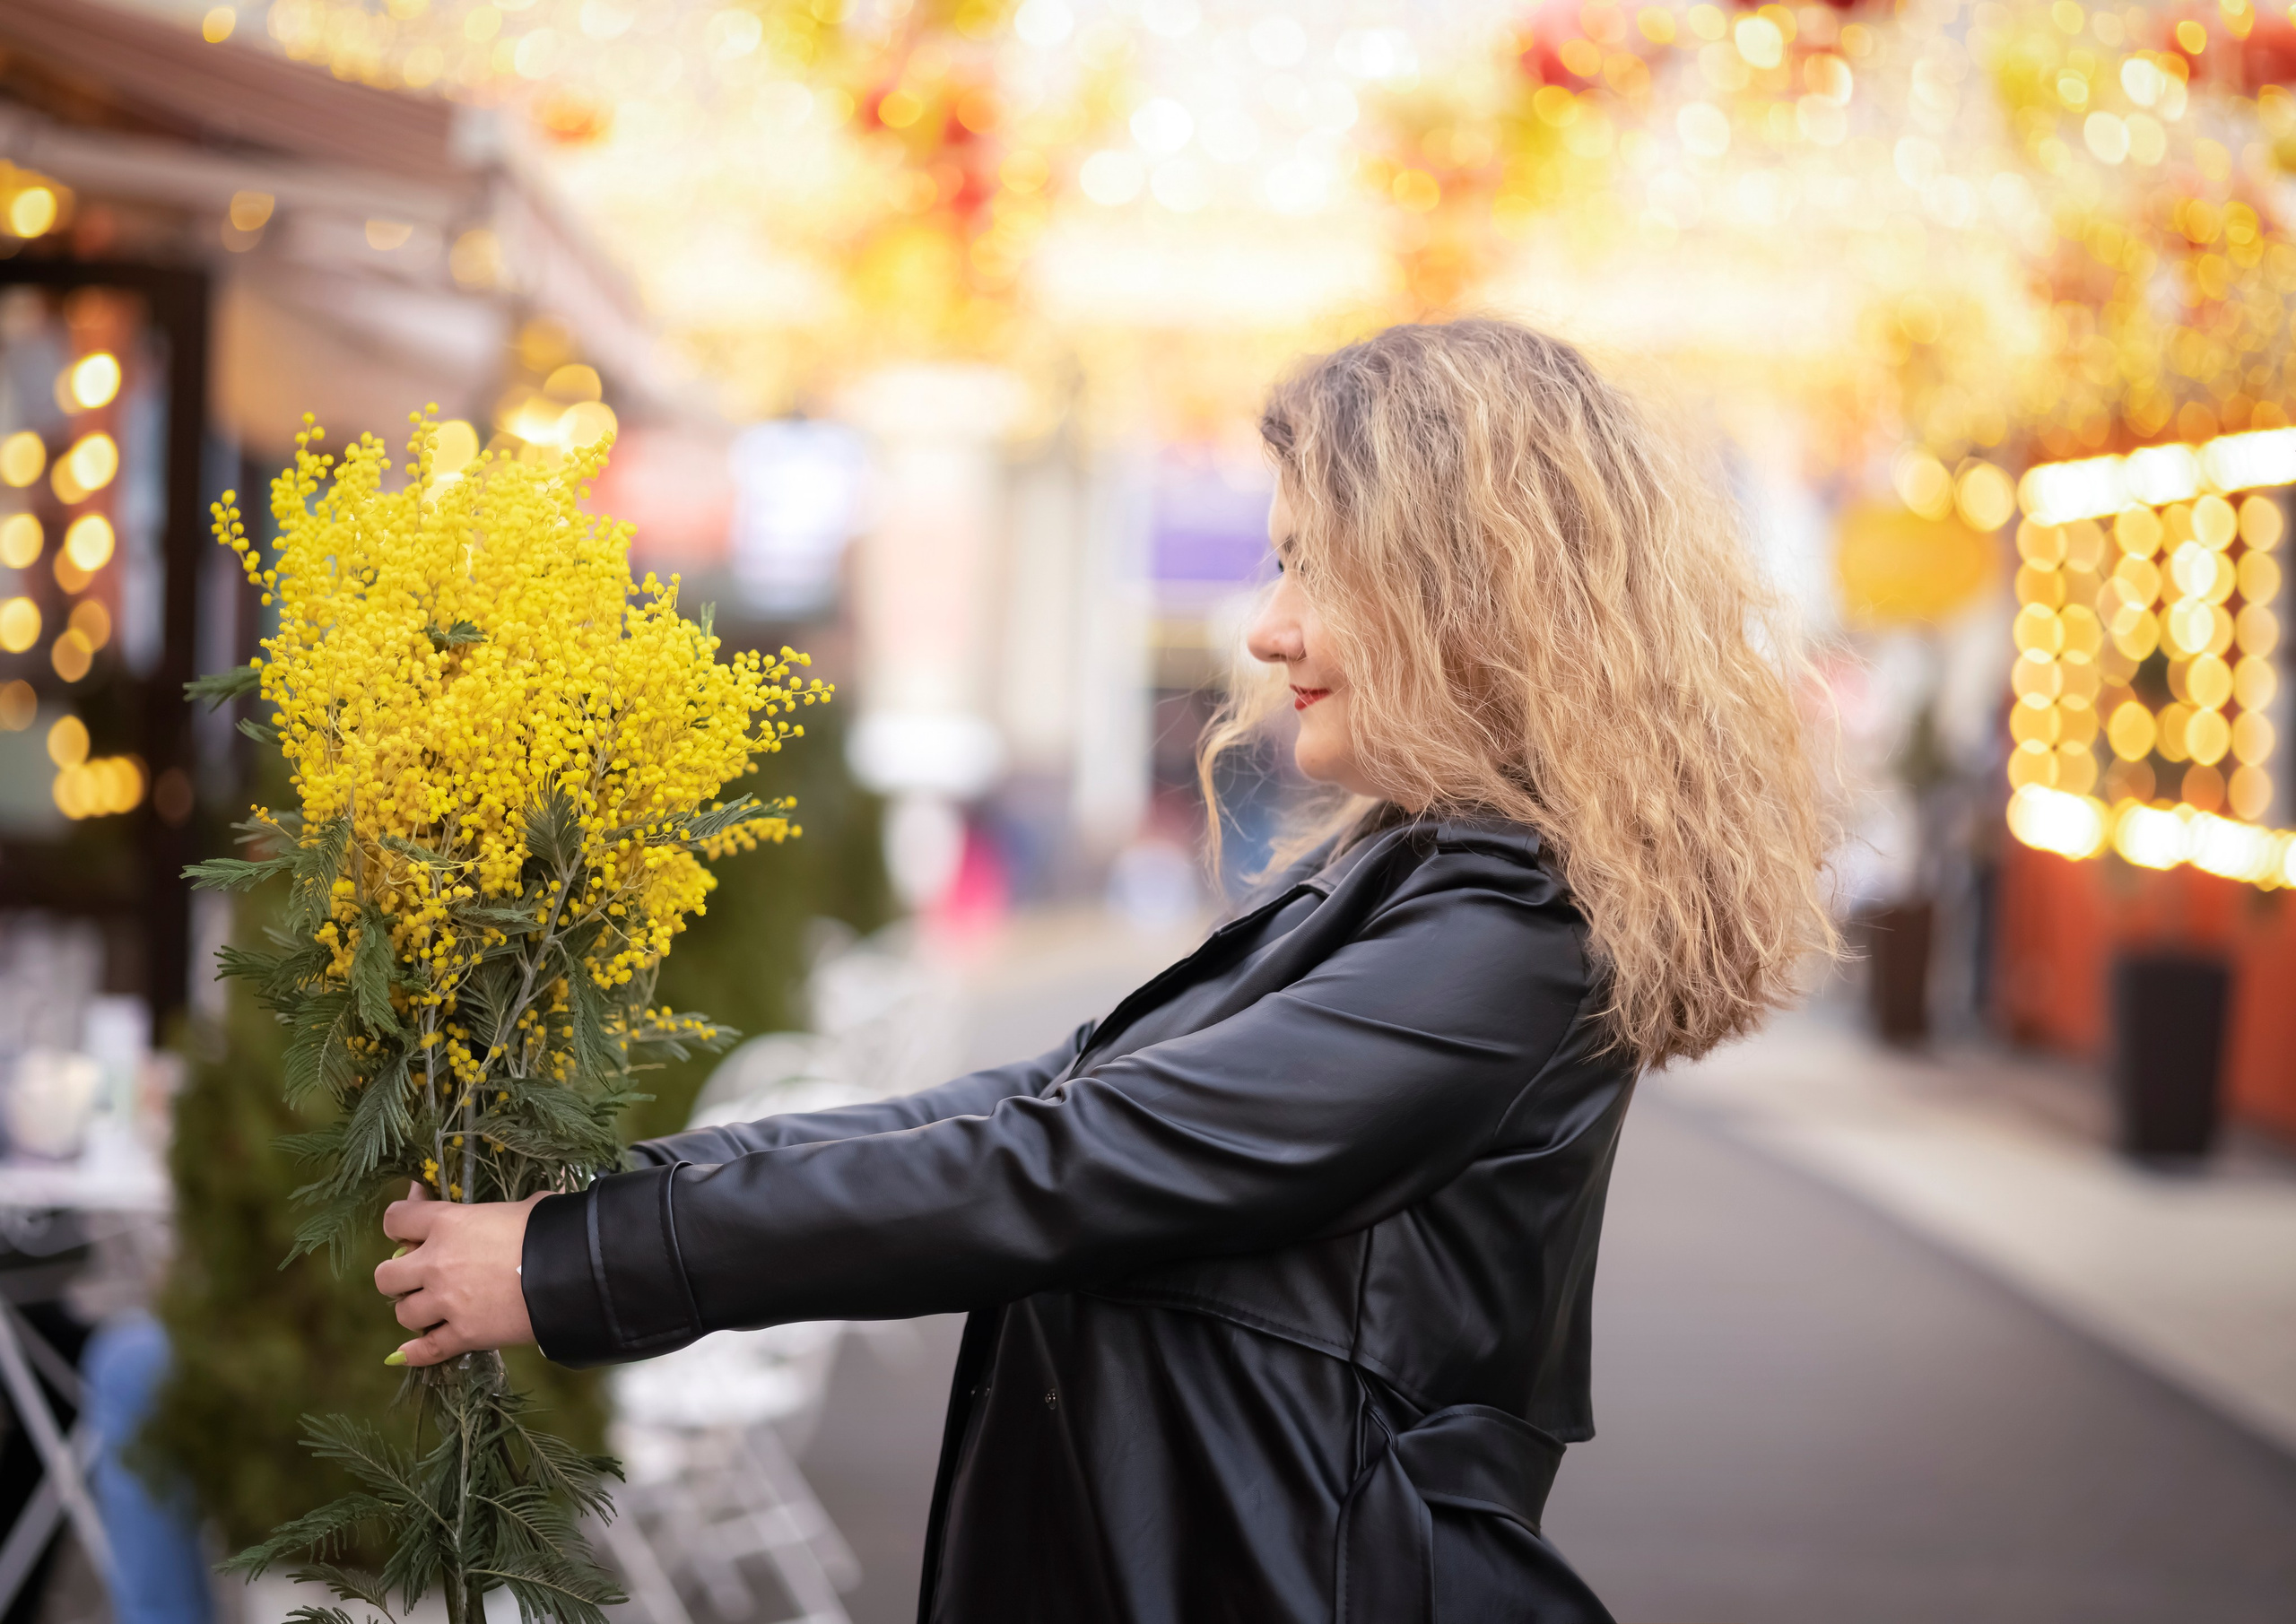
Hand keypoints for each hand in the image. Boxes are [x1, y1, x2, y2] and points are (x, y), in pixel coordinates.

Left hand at [374, 1182, 545, 1366]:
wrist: (571, 1271)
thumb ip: (497, 1210)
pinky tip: (407, 1353)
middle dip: (399, 1275)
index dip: (400, 1222)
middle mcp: (436, 1264)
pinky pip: (426, 1350)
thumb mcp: (523, 1206)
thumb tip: (504, 1212)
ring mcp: (446, 1303)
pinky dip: (415, 1353)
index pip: (396, 1219)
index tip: (412, 1223)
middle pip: (386, 1275)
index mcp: (448, 1224)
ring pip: (403, 1314)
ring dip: (416, 1310)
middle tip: (420, 1275)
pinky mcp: (463, 1335)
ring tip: (436, 1308)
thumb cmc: (550, 1229)